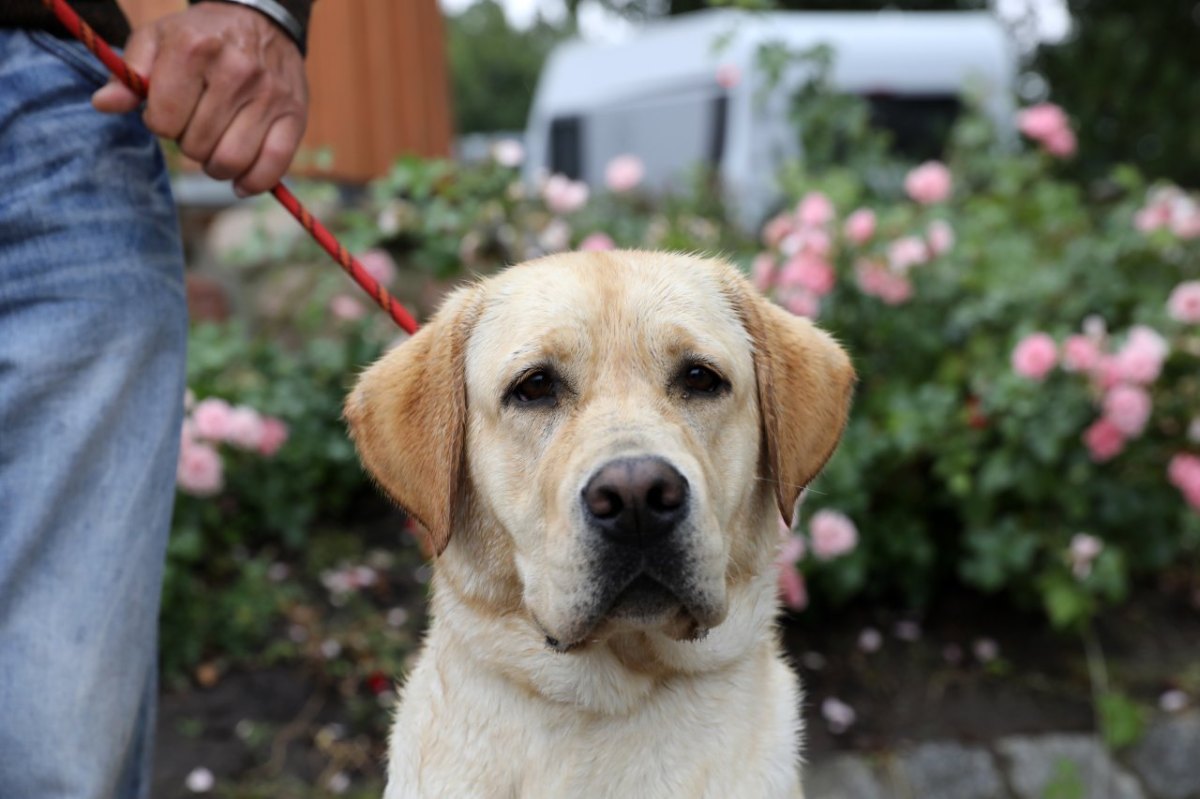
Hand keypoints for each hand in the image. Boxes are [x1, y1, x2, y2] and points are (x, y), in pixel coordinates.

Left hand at [93, 3, 308, 196]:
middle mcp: (235, 71)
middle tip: (196, 126)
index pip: (163, 120)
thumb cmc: (202, 36)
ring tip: (215, 149)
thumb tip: (104, 104)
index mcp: (194, 49)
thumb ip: (129, 73)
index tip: (169, 111)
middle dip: (188, 144)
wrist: (262, 21)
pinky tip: (241, 180)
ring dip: (216, 166)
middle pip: (196, 145)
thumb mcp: (158, 40)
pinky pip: (272, 167)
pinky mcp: (295, 116)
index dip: (160, 123)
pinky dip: (252, 183)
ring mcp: (269, 95)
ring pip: (230, 161)